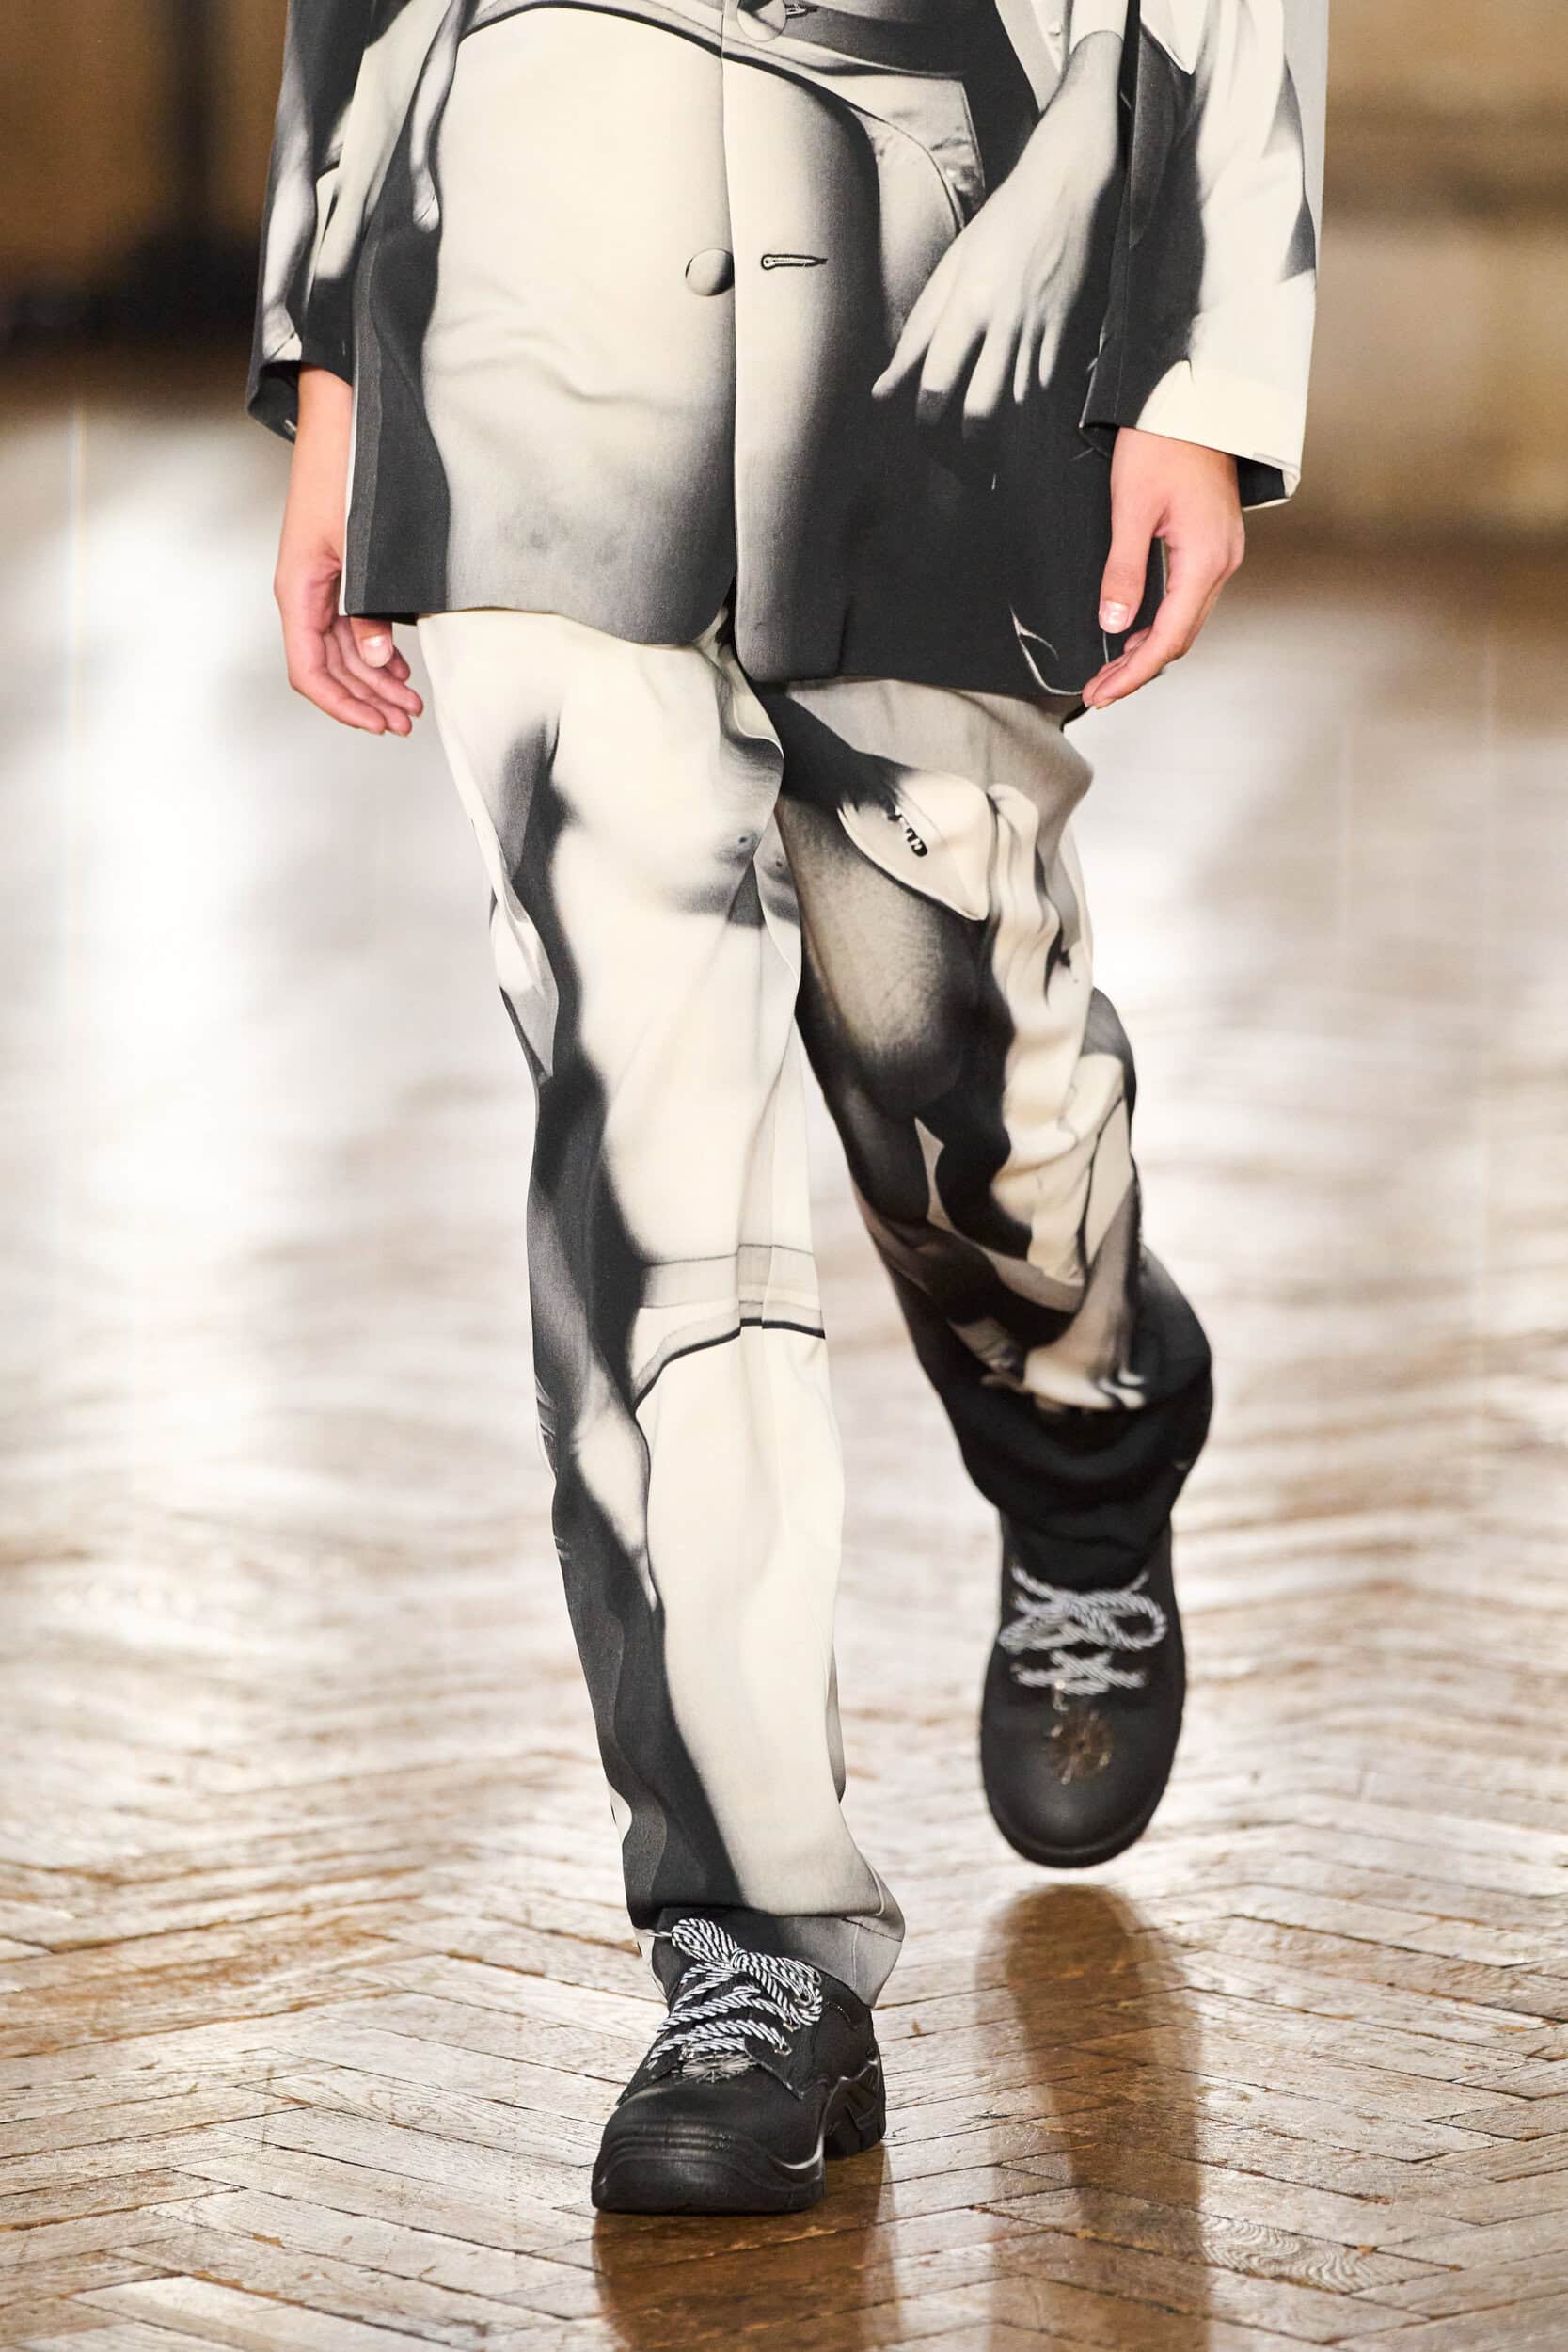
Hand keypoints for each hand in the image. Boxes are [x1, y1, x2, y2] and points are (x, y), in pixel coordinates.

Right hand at [274, 367, 422, 735]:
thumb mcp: (360, 545)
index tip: (376, 724)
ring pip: (344, 650)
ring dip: (374, 680)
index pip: (310, 671)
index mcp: (298, 590)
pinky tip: (399, 666)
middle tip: (407, 721)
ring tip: (409, 702)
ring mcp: (321, 583)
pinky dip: (375, 651)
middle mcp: (305, 593)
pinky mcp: (339, 571)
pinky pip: (351, 625)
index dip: (342, 705)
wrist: (346, 416)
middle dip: (367, 699)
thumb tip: (376, 657)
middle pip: (330, 668)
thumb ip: (367, 606)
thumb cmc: (345, 469)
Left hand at [870, 30, 1121, 439]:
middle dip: (967, 452)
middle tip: (958, 469)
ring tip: (989, 475)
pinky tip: (1023, 447)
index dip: (926, 422)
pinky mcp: (1069, 339)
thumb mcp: (950, 270)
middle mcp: (1005, 326)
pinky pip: (1049, 399)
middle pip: (982, 412)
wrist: (1066, 189)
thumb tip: (882, 391)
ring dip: (1003, 452)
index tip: (923, 434)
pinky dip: (1034, 429)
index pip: (938, 383)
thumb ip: (918, 335)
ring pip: (1020, 415)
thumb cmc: (1001, 225)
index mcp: (968, 305)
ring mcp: (1041, 335)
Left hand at [1083, 428, 1245, 709]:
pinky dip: (1160, 623)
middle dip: (1137, 669)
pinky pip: (1188, 599)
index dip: (1133, 673)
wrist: (1192, 398)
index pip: (1168, 638)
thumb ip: (1123, 570)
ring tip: (1110, 670)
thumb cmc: (1161, 442)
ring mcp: (1222, 553)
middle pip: (1180, 637)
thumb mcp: (1131, 508)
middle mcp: (1221, 562)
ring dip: (1149, 650)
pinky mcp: (1213, 543)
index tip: (1101, 693)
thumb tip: (1113, 623)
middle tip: (1097, 690)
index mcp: (1205, 559)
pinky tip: (1134, 633)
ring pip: (1185, 620)